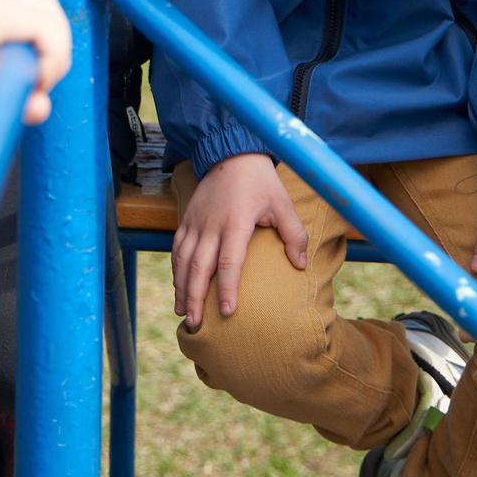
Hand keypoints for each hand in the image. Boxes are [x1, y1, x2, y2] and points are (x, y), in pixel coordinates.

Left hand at [0, 0, 71, 128]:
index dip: (52, 61)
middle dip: (55, 51)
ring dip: (46, 43)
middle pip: (49, 10)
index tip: (33, 89)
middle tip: (34, 84)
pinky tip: (12, 66)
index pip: (46, 25)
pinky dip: (32, 38)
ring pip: (40, 9)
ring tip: (26, 77)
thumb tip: (41, 107)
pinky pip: (23, 15)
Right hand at [171, 153, 307, 330]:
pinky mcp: (187, 218)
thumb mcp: (283, 203)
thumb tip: (300, 264)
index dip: (228, 289)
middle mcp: (211, 225)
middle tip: (196, 324)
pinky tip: (179, 286)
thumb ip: (294, 234)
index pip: (229, 262)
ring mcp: (196, 222)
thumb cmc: (261, 181)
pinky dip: (176, 269)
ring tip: (183, 312)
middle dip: (196, 297)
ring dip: (182, 288)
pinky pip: (177, 248)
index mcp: (236, 222)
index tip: (228, 312)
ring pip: (183, 260)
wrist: (231, 153)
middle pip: (199, 267)